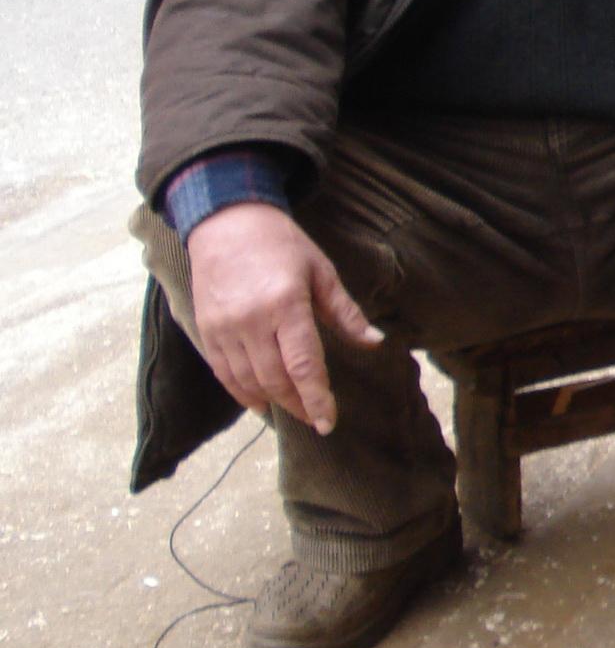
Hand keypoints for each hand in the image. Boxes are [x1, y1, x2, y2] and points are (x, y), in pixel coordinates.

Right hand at [183, 202, 383, 433]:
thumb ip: (345, 313)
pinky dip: (242, 392)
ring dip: (272, 402)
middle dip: (298, 405)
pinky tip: (260, 402)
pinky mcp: (205, 330)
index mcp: (286, 305)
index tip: (328, 423)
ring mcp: (224, 328)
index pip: (303, 366)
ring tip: (294, 411)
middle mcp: (251, 321)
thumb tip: (375, 342)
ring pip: (248, 381)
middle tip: (316, 420)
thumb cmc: (282, 245)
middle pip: (276, 379)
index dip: (317, 399)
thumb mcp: (322, 272)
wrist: (227, 223)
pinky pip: (224, 373)